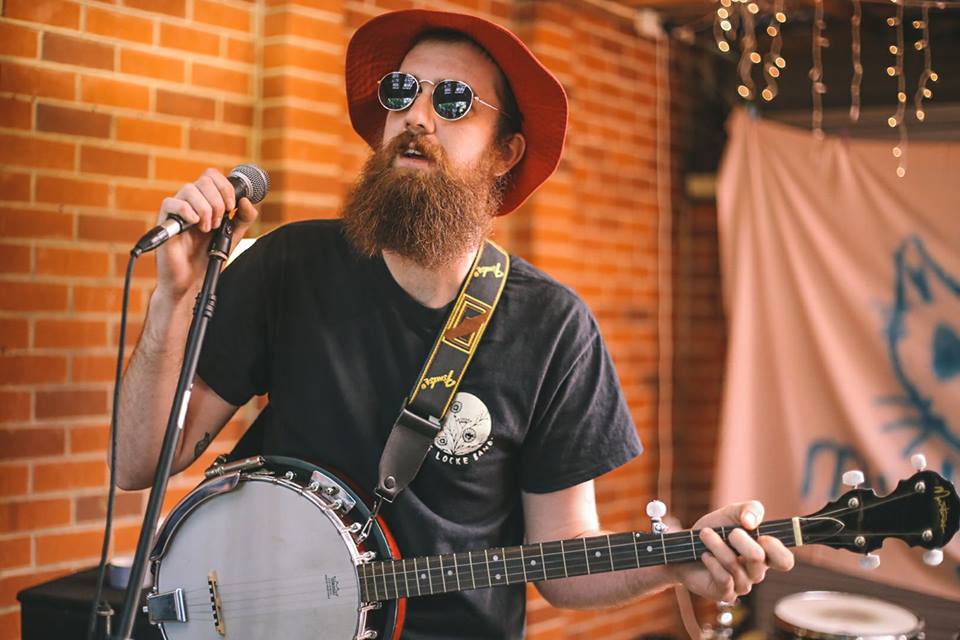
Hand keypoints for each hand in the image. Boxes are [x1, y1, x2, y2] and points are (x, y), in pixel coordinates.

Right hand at [154, 168, 259, 298]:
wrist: (192, 279)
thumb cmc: (208, 256)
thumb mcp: (233, 235)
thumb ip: (243, 218)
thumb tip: (246, 200)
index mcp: (205, 200)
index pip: (212, 176)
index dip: (225, 188)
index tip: (231, 208)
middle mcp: (190, 201)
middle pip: (204, 180)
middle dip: (218, 202)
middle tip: (219, 223)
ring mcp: (176, 210)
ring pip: (189, 189)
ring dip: (205, 209)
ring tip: (206, 229)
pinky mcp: (164, 222)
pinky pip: (171, 202)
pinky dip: (187, 211)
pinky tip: (194, 224)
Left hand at [670, 501, 793, 601]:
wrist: (684, 546)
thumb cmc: (714, 530)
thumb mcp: (732, 513)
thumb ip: (750, 509)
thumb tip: (751, 522)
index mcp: (764, 554)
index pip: (785, 561)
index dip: (776, 549)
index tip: (761, 535)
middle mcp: (756, 572)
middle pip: (758, 558)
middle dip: (739, 539)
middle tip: (727, 532)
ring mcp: (742, 584)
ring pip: (735, 565)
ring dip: (717, 545)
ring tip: (705, 535)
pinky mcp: (725, 593)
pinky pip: (724, 578)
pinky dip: (712, 562)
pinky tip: (705, 556)